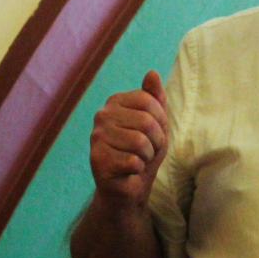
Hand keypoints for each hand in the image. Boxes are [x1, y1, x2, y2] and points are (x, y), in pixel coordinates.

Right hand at [90, 70, 168, 205]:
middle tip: (148, 150)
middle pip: (146, 121)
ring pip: (140, 142)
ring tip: (139, 159)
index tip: (156, 132)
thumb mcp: (156, 122)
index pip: (149, 101)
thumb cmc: (144, 151)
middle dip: (156, 141)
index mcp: (116, 102)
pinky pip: (133, 161)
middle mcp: (102, 116)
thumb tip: (152, 73)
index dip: (161, 120)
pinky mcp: (97, 160)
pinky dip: (139, 169)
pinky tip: (129, 170)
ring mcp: (97, 137)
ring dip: (148, 156)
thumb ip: (155, 98)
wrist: (130, 185)